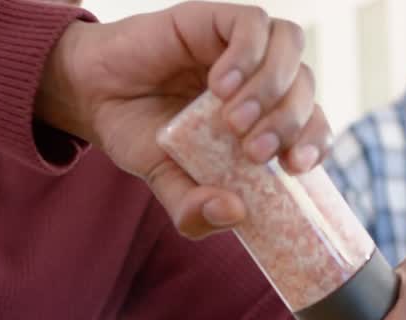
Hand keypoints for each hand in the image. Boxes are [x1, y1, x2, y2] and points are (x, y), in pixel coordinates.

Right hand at [37, 2, 331, 237]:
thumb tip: (234, 214)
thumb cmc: (138, 135)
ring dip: (272, 87)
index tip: (294, 167)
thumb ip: (195, 209)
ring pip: (290, 48)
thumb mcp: (167, 184)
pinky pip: (253, 25)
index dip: (314, 142)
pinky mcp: (215, 19)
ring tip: (233, 120)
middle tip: (252, 151)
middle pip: (306, 88)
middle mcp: (261, 78)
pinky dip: (246, 55)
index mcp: (264, 118)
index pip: (313, 124)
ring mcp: (241, 47)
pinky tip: (217, 85)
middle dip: (287, 123)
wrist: (91, 96)